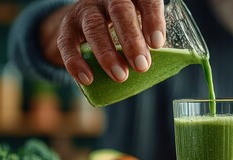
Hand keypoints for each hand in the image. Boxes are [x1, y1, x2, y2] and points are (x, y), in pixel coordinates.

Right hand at [40, 0, 165, 84]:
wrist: (87, 25)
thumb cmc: (124, 29)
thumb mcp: (139, 28)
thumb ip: (148, 42)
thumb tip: (165, 66)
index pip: (146, 0)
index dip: (153, 19)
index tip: (157, 44)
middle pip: (120, 11)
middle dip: (132, 40)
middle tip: (142, 65)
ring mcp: (85, 10)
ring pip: (94, 27)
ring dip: (107, 54)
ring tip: (120, 76)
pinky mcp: (67, 26)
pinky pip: (67, 43)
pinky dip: (76, 62)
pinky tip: (88, 79)